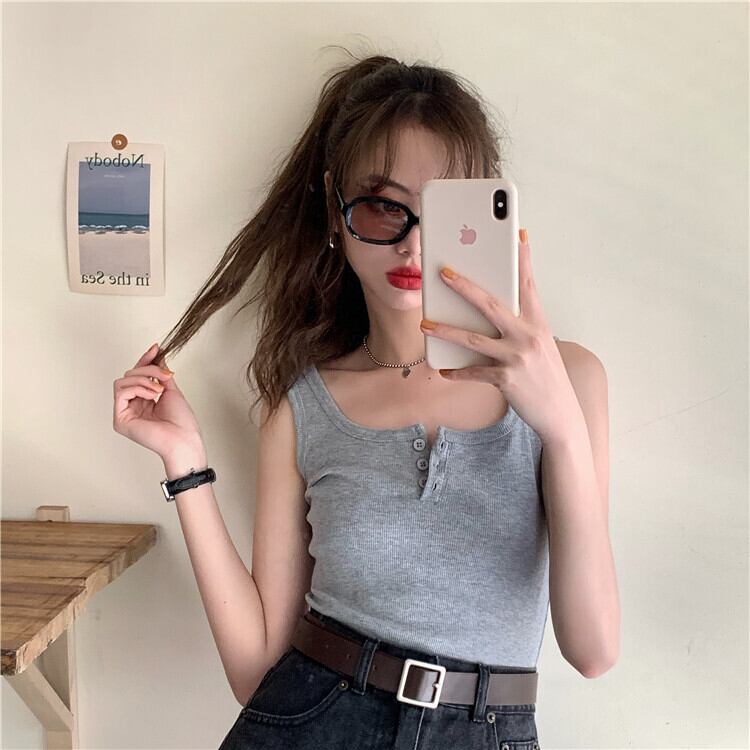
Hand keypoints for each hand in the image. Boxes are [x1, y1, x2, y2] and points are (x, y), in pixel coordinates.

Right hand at [113, 342, 205, 462]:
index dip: (145, 360)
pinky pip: (121, 392)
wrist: (184, 439)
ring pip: (123, 381)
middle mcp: (132, 406)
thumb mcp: (171, 390)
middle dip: (147, 369)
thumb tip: (157, 355)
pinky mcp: (120, 420)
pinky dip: (138, 388)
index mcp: (144, 401)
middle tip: (165, 375)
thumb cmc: (182, 421)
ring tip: (159, 389)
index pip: (137, 375)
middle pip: (129, 375)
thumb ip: (161, 374)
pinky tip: (152, 395)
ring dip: (143, 379)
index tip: (156, 348)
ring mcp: (125, 413)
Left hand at [419, 230, 579, 444]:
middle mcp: (528, 336)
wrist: (560, 413)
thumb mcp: (540, 344)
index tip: (516, 234)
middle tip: (443, 273)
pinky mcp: (507, 379)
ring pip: (473, 339)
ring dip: (446, 331)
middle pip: (490, 304)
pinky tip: (443, 369)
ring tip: (425, 325)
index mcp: (538, 322)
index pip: (528, 284)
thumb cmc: (546, 375)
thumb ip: (521, 325)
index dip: (523, 258)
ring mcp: (517, 357)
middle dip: (464, 286)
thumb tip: (491, 309)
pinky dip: (457, 371)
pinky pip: (474, 372)